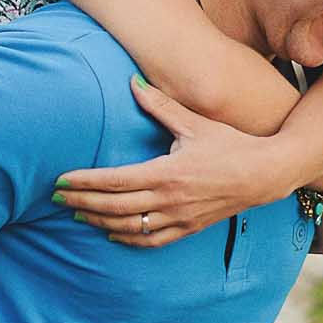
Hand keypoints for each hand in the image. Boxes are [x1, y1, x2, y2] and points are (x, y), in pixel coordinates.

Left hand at [53, 77, 288, 247]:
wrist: (264, 173)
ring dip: (100, 222)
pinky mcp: (188, 228)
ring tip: (79, 213)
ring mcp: (179, 218)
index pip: (115, 182)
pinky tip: (112, 233)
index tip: (61, 181)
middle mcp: (170, 200)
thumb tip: (132, 81)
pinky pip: (152, 241)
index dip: (85, 182)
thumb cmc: (230, 144)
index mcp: (167, 173)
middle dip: (83, 202)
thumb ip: (159, 105)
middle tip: (57, 199)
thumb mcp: (193, 123)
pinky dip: (128, 239)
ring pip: (130, 228)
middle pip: (115, 207)